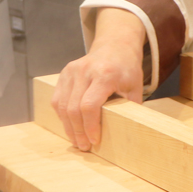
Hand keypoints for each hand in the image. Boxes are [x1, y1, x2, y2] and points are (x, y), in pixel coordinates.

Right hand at [51, 8, 145, 150]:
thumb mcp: (135, 87)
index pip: (89, 105)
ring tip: (76, 140)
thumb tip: (128, 133)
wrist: (115, 45)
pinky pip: (58, 99)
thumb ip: (130, 108)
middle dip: (78, 131)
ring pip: (62, 105)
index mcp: (105, 74)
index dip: (90, 127)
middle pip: (73, 108)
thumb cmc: (127, 68)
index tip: (94, 141)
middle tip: (84, 146)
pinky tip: (70, 125)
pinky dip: (62, 115)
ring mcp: (72, 70)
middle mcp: (85, 70)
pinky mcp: (65, 73)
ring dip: (68, 126)